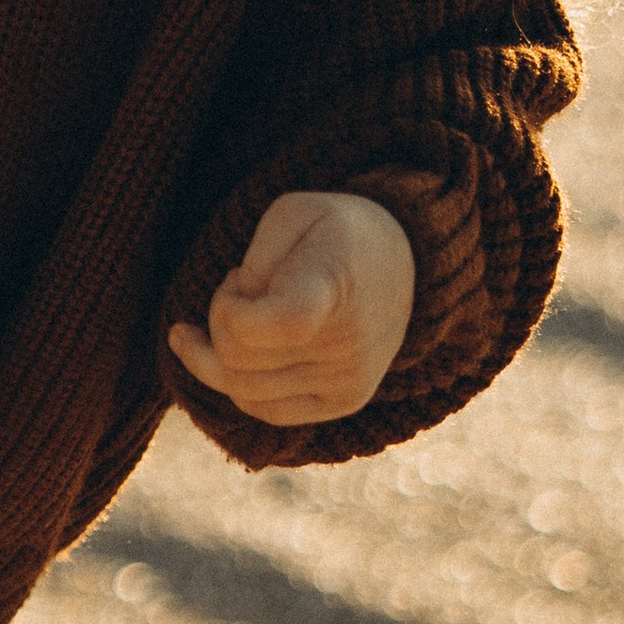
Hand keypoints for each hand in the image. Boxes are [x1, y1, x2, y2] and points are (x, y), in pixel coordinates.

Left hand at [167, 190, 414, 428]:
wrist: (404, 262)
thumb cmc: (334, 232)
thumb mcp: (293, 212)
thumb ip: (255, 261)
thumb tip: (237, 324)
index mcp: (333, 289)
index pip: (276, 325)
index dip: (228, 307)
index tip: (236, 276)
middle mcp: (346, 345)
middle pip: (238, 359)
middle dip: (219, 320)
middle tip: (242, 288)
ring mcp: (348, 381)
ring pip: (241, 391)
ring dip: (221, 353)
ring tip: (246, 317)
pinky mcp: (345, 402)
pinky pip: (266, 411)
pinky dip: (238, 384)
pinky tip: (243, 351)